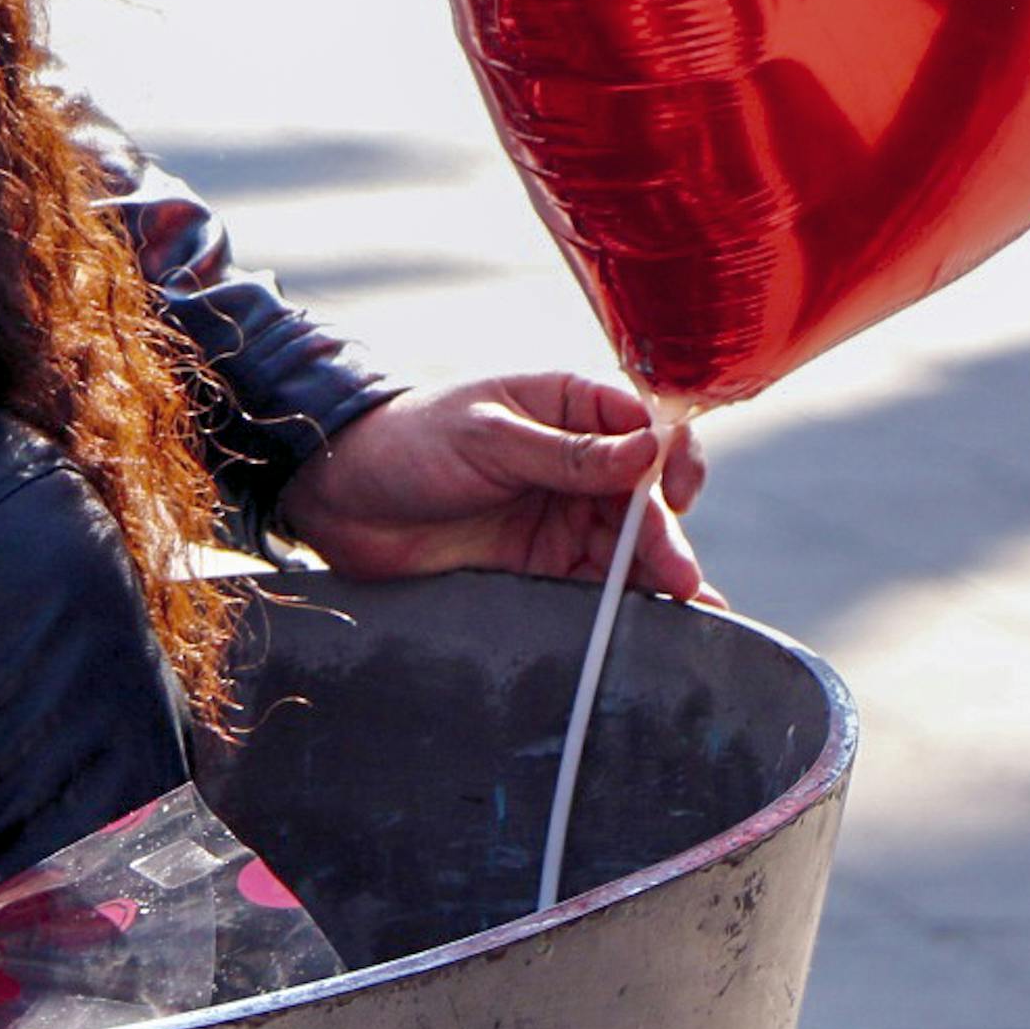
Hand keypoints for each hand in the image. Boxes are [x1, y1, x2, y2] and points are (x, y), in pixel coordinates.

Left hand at [276, 376, 708, 599]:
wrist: (339, 497)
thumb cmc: (409, 442)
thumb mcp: (487, 437)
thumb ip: (566, 452)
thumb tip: (649, 450)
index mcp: (568, 405)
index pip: (645, 427)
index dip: (672, 458)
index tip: (677, 492)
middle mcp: (575, 460)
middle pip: (644, 497)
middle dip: (665, 536)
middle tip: (680, 578)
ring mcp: (561, 514)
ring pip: (629, 544)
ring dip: (659, 574)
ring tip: (690, 611)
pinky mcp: (541, 563)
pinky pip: (596, 582)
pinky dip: (626, 601)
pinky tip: (656, 623)